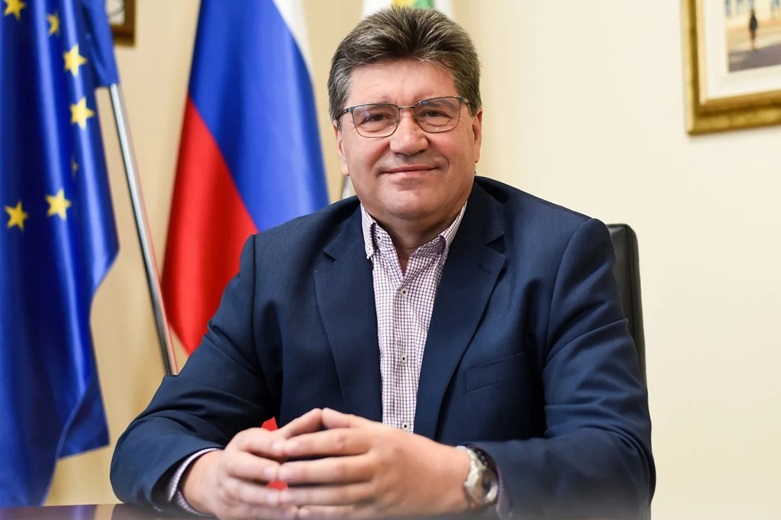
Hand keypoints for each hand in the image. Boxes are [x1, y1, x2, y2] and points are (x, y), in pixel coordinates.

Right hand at [181, 408, 323, 519]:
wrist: (216, 482)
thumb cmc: (257, 457)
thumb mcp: (271, 442)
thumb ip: (295, 430)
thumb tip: (320, 413)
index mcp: (242, 442)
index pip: (252, 440)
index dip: (267, 444)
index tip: (285, 448)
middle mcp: (230, 463)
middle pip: (240, 466)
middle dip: (260, 469)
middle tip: (280, 473)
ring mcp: (227, 487)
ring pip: (243, 492)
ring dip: (265, 498)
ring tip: (288, 502)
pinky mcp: (231, 509)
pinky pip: (249, 512)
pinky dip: (270, 515)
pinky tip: (290, 515)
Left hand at [275, 408, 470, 518]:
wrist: (446, 481)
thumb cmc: (413, 451)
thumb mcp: (385, 430)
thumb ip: (351, 424)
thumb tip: (321, 415)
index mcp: (378, 441)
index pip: (338, 441)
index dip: (309, 444)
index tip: (285, 445)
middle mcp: (378, 466)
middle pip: (335, 470)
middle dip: (303, 472)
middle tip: (278, 472)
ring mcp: (378, 492)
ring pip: (337, 496)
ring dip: (307, 496)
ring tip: (283, 495)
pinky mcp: (378, 513)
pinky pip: (346, 514)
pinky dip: (322, 514)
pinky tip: (302, 512)